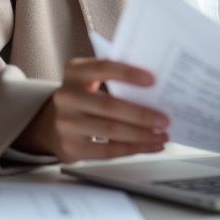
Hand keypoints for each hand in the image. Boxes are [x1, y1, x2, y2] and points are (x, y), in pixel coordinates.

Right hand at [17, 57, 168, 162]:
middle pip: (109, 105)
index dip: (128, 73)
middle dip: (141, 114)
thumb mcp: (91, 80)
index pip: (103, 67)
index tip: (152, 80)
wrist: (55, 124)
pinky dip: (132, 149)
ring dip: (141, 135)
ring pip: (110, 131)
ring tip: (161, 135)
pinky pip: (107, 151)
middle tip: (164, 119)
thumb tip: (155, 90)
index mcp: (74, 72)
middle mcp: (66, 97)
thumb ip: (115, 78)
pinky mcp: (71, 147)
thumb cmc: (85, 97)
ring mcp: (66, 124)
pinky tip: (149, 146)